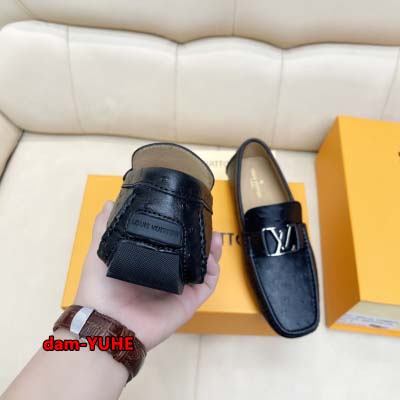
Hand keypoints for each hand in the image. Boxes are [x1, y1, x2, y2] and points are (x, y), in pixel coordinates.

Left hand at [75, 201, 221, 349]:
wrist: (106, 324)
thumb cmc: (100, 289)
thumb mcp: (99, 252)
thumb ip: (103, 229)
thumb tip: (109, 203)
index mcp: (149, 263)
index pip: (171, 243)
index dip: (180, 229)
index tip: (185, 213)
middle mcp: (166, 274)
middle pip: (190, 254)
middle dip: (200, 238)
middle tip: (205, 222)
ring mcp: (179, 289)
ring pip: (202, 267)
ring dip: (212, 251)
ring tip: (215, 235)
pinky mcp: (188, 302)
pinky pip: (207, 284)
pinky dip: (212, 270)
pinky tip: (211, 256)